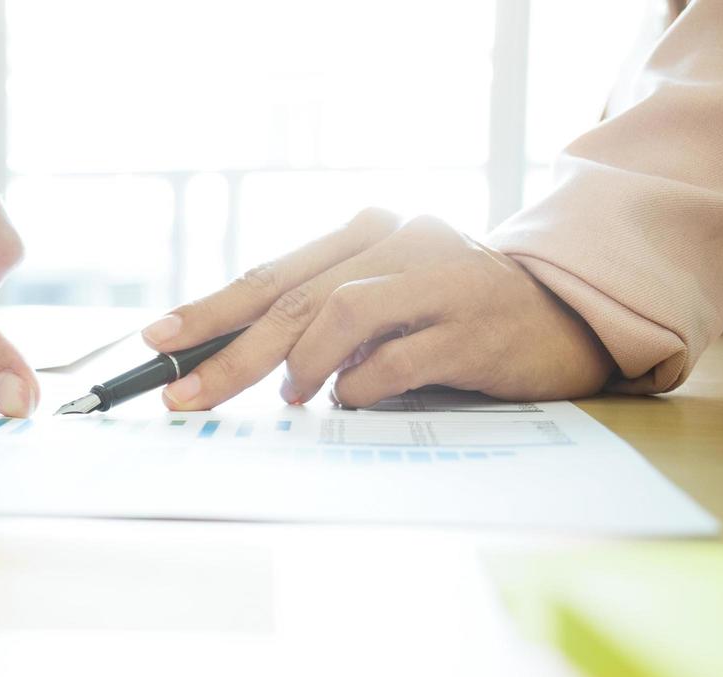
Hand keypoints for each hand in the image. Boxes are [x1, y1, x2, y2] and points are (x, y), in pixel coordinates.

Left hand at [141, 209, 615, 408]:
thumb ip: (320, 316)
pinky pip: (396, 359)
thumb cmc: (452, 316)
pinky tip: (354, 399)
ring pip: (340, 315)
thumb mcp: (383, 302)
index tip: (157, 342)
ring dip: (302, 366)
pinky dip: (361, 387)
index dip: (208, 310)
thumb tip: (232, 360)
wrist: (565, 314)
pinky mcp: (472, 324)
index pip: (270, 274)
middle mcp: (399, 241)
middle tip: (184, 396)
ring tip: (295, 398)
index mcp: (367, 231)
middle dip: (228, 355)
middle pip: (291, 300)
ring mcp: (439, 278)